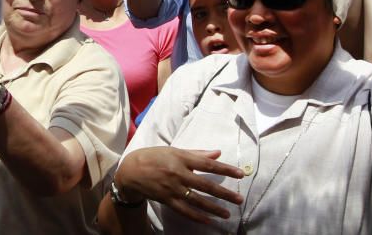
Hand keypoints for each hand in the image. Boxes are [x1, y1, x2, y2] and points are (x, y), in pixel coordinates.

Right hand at [116, 148, 243, 223]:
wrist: (131, 171)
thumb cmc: (154, 157)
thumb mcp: (174, 151)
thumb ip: (197, 153)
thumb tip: (218, 153)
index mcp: (181, 158)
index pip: (208, 165)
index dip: (225, 169)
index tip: (240, 174)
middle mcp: (178, 173)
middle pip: (206, 185)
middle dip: (224, 193)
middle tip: (239, 199)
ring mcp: (172, 188)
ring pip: (197, 200)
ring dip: (214, 208)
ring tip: (227, 214)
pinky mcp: (166, 200)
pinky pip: (184, 210)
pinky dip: (197, 216)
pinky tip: (209, 220)